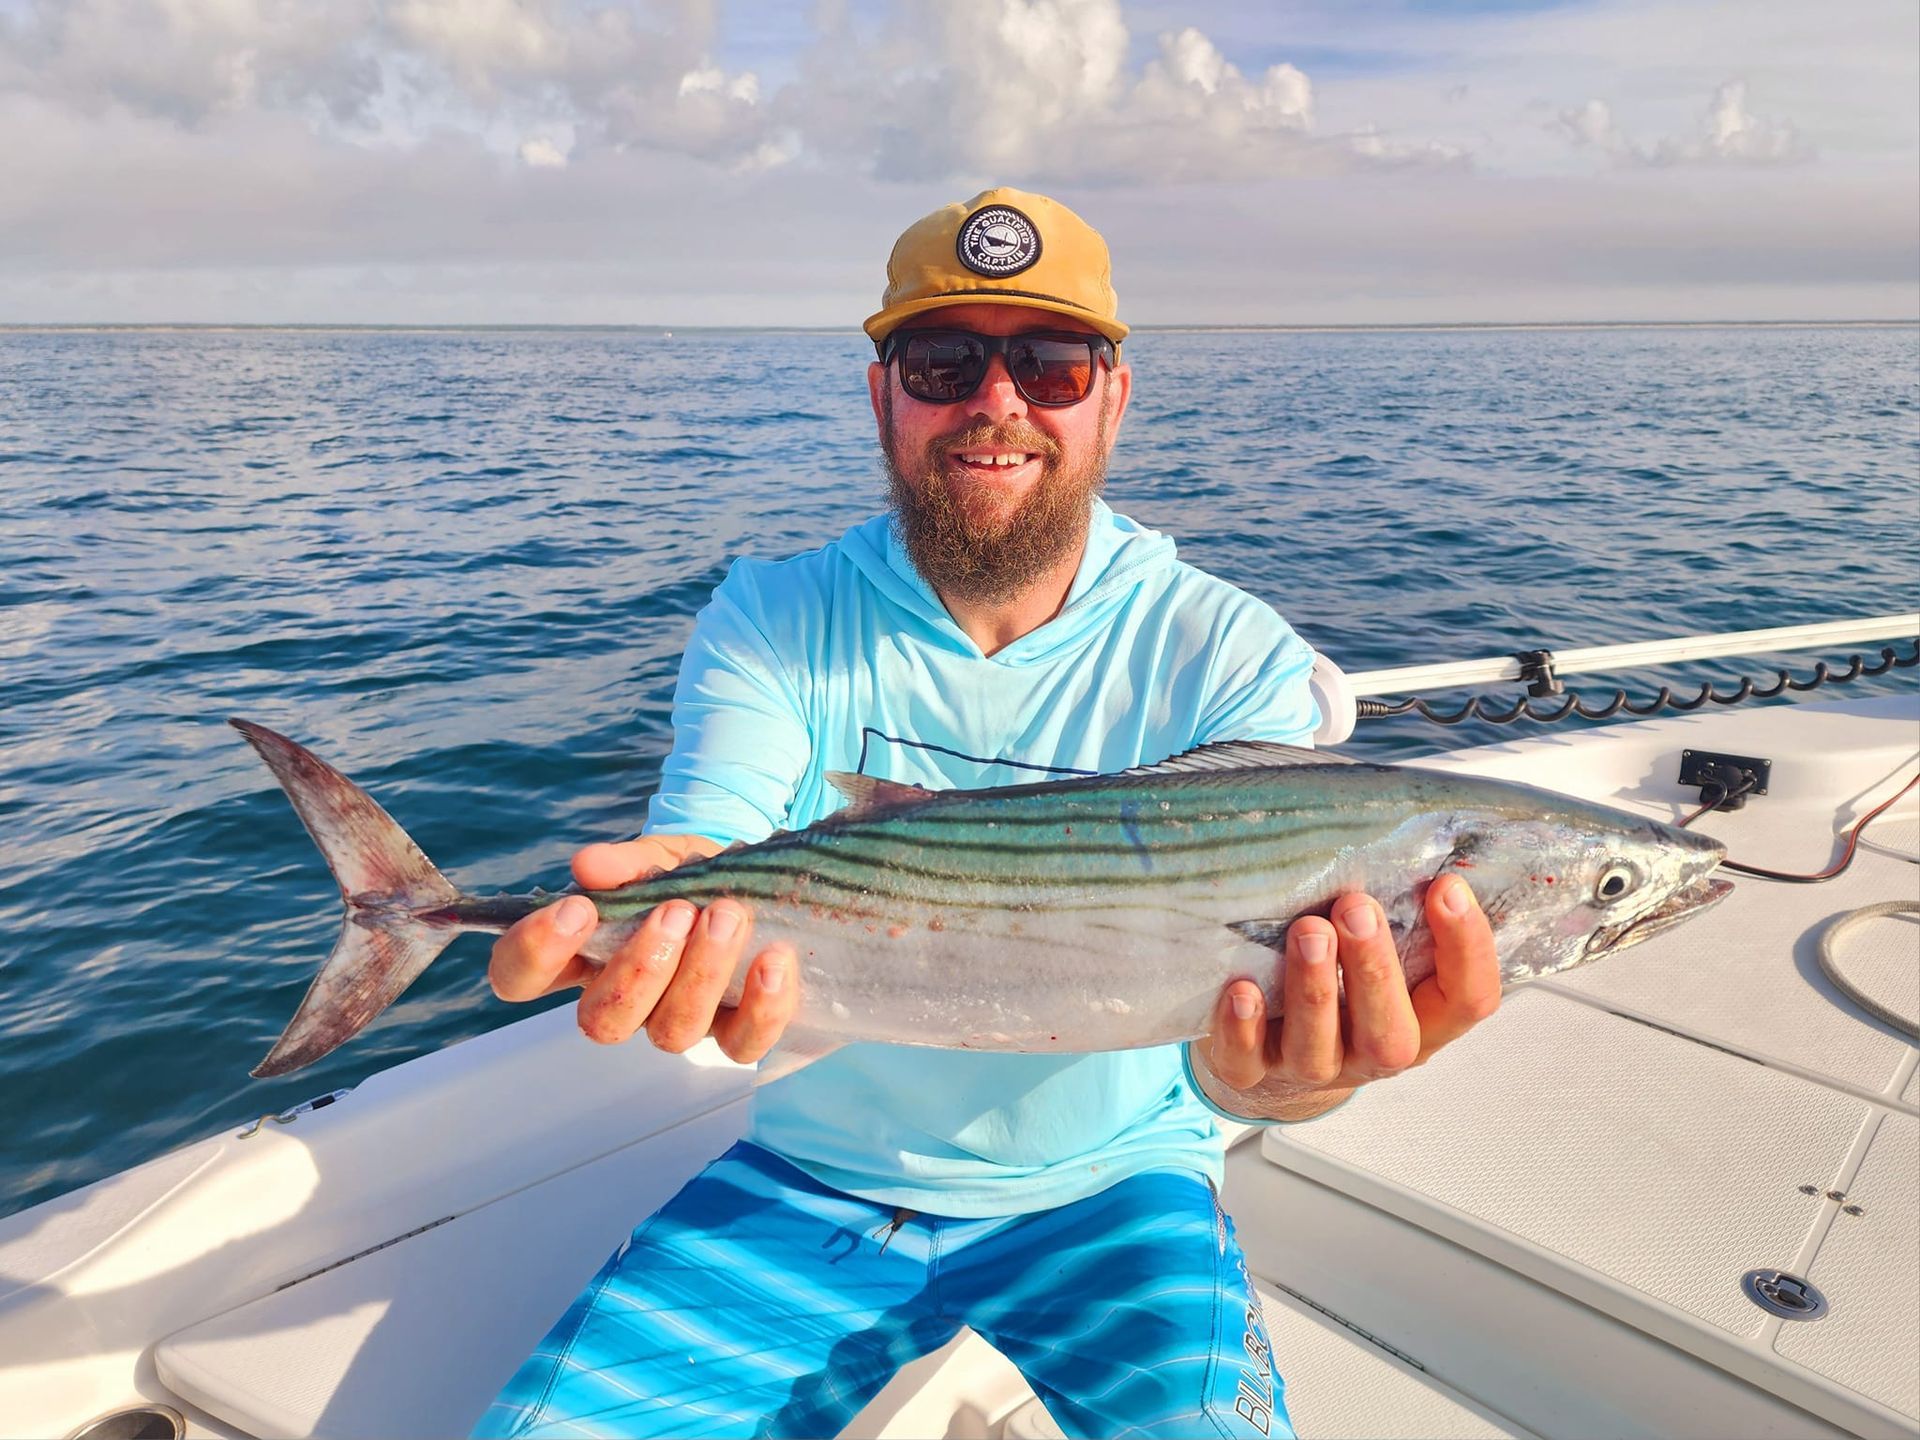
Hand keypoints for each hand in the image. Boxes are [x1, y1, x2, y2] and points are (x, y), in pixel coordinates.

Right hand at [488, 834, 798, 1063]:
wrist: (756, 881)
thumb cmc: (688, 874)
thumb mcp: (659, 856)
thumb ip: (627, 862)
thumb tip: (588, 865)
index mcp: (582, 956)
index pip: (520, 977)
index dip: (535, 953)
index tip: (578, 908)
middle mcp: (625, 1001)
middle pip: (601, 1022)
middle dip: (639, 968)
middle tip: (676, 911)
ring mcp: (680, 1022)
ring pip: (673, 1032)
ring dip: (701, 974)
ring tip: (727, 916)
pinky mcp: (738, 1031)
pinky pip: (743, 1042)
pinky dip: (761, 1004)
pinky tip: (774, 958)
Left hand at [1190, 874, 1499, 1120]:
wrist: (1275, 1060)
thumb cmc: (1344, 990)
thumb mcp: (1386, 962)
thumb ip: (1405, 920)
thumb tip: (1420, 845)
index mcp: (1421, 1024)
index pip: (1467, 999)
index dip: (1466, 948)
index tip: (1446, 886)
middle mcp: (1371, 1055)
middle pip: (1390, 1034)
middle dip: (1375, 969)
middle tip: (1356, 907)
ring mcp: (1309, 1069)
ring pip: (1318, 1047)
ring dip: (1314, 989)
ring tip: (1307, 931)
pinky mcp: (1250, 1072)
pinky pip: (1246, 1060)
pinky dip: (1241, 1027)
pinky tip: (1241, 989)